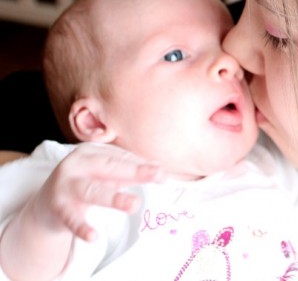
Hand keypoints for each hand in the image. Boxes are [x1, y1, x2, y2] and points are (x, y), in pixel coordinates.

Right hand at [31, 143, 163, 241]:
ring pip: (93, 191)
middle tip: (158, 175)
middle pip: (110, 168)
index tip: (162, 172)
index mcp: (90, 152)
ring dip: (114, 198)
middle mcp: (76, 164)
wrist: (45, 205)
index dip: (142, 165)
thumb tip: (159, 168)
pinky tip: (94, 236)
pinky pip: (72, 218)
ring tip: (134, 205)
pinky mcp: (58, 207)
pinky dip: (82, 227)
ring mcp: (66, 186)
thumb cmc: (84, 183)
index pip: (120, 157)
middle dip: (135, 172)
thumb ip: (129, 170)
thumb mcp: (105, 174)